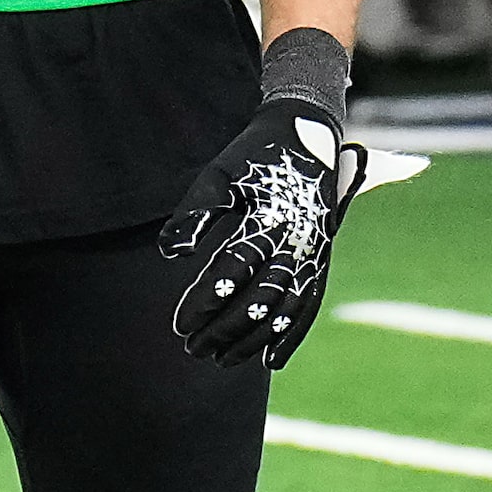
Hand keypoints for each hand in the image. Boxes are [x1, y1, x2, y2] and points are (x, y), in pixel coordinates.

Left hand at [158, 100, 367, 369]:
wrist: (307, 131)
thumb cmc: (255, 154)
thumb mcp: (220, 174)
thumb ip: (196, 213)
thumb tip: (171, 253)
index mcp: (269, 218)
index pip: (233, 271)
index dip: (206, 301)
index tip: (181, 325)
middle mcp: (296, 240)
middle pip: (259, 298)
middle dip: (225, 329)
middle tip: (193, 348)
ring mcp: (312, 252)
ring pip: (284, 308)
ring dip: (254, 339)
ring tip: (223, 359)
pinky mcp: (320, 257)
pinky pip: (308, 303)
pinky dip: (291, 334)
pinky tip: (273, 360)